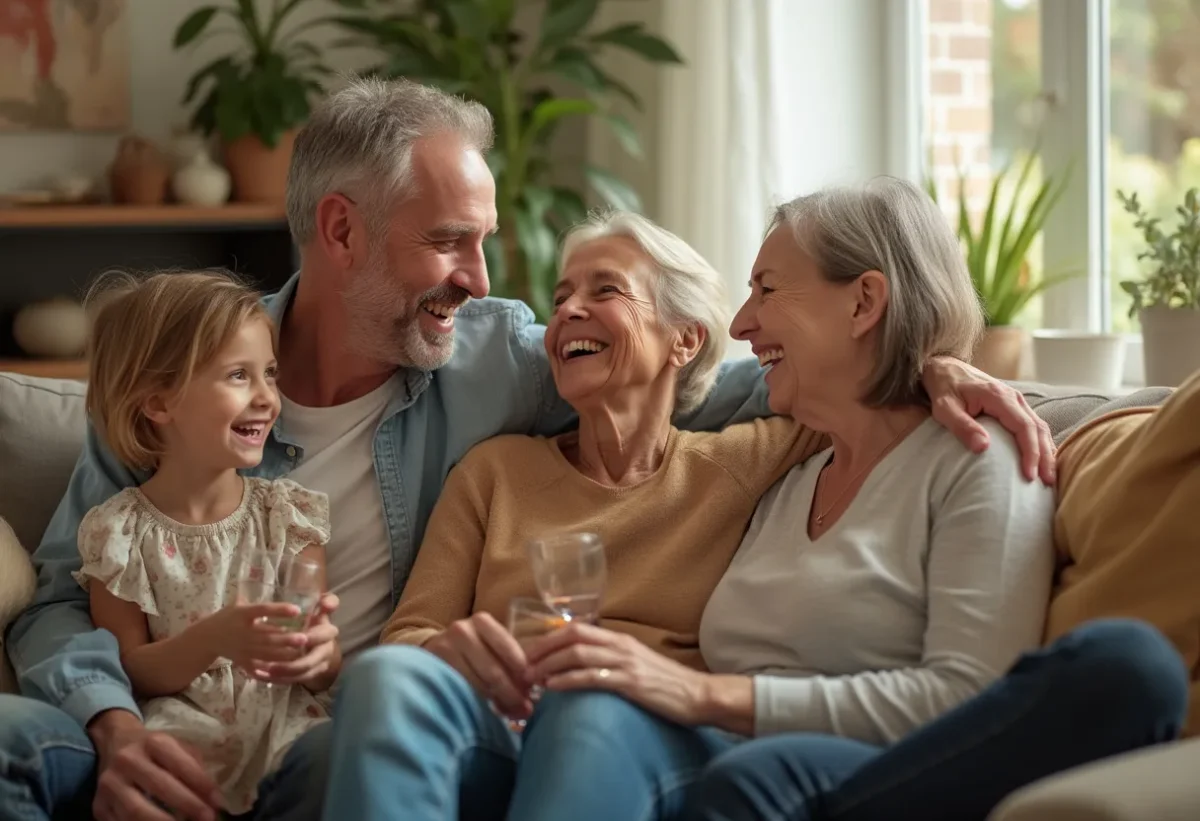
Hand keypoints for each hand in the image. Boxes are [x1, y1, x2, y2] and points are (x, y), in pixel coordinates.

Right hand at [89, 709, 221, 820]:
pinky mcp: (99, 805)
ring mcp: (110, 783)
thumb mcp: (177, 747)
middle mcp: (128, 760)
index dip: (202, 784)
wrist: (115, 743)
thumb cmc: (155, 749)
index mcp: (154, 742)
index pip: (180, 764)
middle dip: (187, 806)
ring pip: (136, 810)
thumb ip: (195, 769)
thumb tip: (214, 800)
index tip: (218, 802)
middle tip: (207, 819)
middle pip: (160, 787)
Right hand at [202, 602, 307, 677]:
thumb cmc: (227, 617)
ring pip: (266, 653)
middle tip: (304, 638)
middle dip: (286, 639)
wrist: (206, 638)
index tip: (297, 610)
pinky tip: (286, 666)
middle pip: (267, 636)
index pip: (262, 610)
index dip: (279, 610)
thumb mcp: (238, 605)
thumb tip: (278, 590)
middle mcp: (242, 632)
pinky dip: (271, 667)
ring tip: (301, 651)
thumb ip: (256, 602)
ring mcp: (242, 648)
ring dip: (284, 653)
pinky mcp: (242, 660)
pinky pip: (258, 666)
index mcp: (241, 614)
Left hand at [255, 593, 340, 685]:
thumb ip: (327, 602)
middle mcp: (325, 651)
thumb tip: (327, 603)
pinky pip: (293, 681)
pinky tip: (260, 675)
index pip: (323, 636)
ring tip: (261, 670)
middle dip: (291, 665)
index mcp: (328, 633)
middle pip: (309, 662)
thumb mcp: (323, 610)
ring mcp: (317, 666)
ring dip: (281, 674)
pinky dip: (277, 679)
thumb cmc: (317, 622)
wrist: (322, 643)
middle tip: (271, 664)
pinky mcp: (308, 676)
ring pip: (300, 675)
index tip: (299, 637)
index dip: (313, 637)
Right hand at [424, 612, 532, 720]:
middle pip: (493, 672)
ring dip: (497, 703)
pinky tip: (488, 711)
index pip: (509, 650)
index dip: (523, 675)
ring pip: (477, 686)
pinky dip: (478, 705)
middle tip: (525, 710)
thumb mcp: (491, 644)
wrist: (435, 647)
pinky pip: (462, 692)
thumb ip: (511, 661)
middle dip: (512, 694)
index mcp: (482, 621)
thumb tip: (530, 693)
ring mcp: (444, 649)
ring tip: (510, 713)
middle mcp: (462, 631)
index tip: (532, 691)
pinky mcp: (434, 669)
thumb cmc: (473, 648)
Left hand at [526, 623, 707, 725]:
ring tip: (531, 678)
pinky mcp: (630, 683)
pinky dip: (567, 681)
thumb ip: (611, 660)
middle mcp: (620, 646)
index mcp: (619, 640)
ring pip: (577, 655)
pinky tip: (553, 688)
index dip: (548, 638)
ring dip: (549, 665)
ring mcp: (625, 663)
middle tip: (522, 664)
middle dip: (542, 649)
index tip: (529, 652)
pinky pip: (592, 677)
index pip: (576, 629)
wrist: (698, 695)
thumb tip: (582, 667)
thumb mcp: (636, 664)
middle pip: (571, 637)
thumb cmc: (667, 684)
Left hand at [922, 356, 1055, 483]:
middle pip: (1038, 428)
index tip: (1030, 475)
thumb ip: (962, 426)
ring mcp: (1016, 400)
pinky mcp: (1014, 405)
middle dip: (1045, 456)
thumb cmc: (943, 389)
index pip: (1023, 426)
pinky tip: (1041, 460)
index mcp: (998, 396)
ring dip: (1046, 451)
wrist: (944, 367)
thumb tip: (983, 448)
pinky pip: (1033, 425)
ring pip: (1040, 427)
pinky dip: (1040, 443)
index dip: (1030, 452)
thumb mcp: (944, 408)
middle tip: (1048, 482)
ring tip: (1048, 476)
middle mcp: (1013, 397)